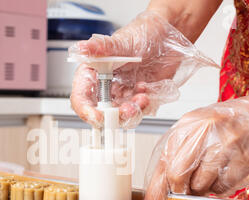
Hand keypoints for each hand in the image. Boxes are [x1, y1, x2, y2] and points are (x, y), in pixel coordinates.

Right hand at [69, 10, 216, 128]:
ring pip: (120, 116)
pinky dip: (144, 107)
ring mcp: (121, 95)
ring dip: (132, 112)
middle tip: (129, 109)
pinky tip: (147, 92)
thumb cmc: (141, 34)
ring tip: (143, 97)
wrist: (167, 37)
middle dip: (115, 115)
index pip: (81, 98)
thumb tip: (81, 48)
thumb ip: (100, 47)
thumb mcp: (120, 41)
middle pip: (101, 113)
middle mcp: (105, 87)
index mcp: (93, 74)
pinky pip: (138, 113)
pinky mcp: (137, 99)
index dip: (86, 110)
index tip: (98, 116)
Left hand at [143, 88, 248, 199]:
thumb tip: (160, 189)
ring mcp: (225, 145)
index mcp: (186, 125)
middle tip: (185, 191)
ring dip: (202, 188)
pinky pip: (222, 188)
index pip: (163, 162)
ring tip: (211, 172)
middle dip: (179, 190)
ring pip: (200, 185)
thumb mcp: (196, 129)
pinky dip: (220, 187)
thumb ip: (176, 154)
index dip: (157, 189)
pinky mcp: (243, 160)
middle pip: (178, 175)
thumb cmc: (229, 123)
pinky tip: (225, 172)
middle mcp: (204, 132)